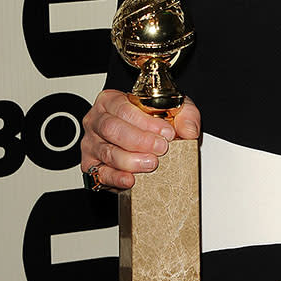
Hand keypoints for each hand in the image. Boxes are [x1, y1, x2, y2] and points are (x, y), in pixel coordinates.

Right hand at [80, 89, 200, 189]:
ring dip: (131, 160)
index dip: (145, 121)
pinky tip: (130, 179)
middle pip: (111, 129)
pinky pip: (100, 174)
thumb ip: (186, 115)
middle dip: (138, 140)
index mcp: (111, 101)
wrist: (146, 138)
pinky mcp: (91, 167)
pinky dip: (116, 178)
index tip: (166, 132)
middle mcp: (97, 121)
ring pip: (107, 152)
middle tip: (160, 148)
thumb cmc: (154, 120)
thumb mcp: (173, 109)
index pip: (123, 108)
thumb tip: (189, 131)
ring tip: (151, 163)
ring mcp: (92, 145)